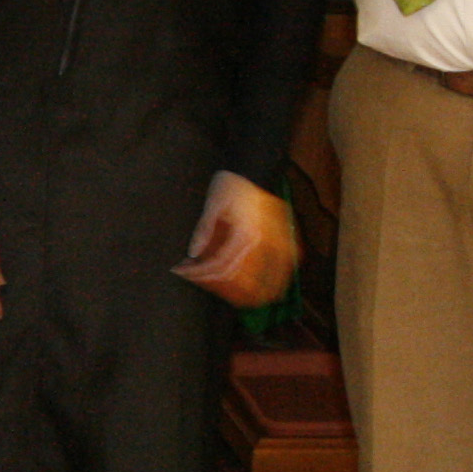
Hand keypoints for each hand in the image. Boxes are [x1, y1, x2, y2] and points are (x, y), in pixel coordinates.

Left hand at [172, 171, 298, 310]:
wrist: (252, 169)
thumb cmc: (231, 185)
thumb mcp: (211, 204)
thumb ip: (203, 230)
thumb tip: (193, 253)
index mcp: (245, 232)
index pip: (223, 265)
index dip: (203, 273)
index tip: (187, 273)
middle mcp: (264, 241)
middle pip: (245, 278)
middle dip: (225, 288)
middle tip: (209, 288)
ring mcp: (278, 241)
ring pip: (269, 278)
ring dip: (254, 291)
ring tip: (244, 302)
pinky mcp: (285, 239)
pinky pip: (285, 266)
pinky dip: (276, 279)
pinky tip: (269, 289)